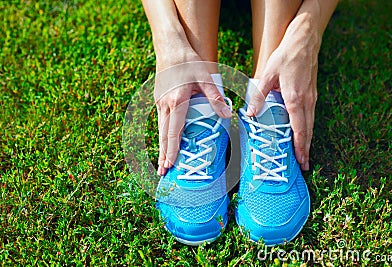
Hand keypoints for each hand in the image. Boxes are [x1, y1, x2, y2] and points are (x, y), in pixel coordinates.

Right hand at [154, 49, 231, 175]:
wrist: (170, 46)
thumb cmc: (189, 61)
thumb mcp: (206, 77)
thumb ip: (215, 97)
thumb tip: (227, 114)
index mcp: (177, 102)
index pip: (173, 132)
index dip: (172, 150)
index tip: (171, 165)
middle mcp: (165, 105)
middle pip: (163, 135)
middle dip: (163, 155)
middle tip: (162, 173)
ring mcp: (160, 102)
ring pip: (160, 130)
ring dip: (161, 147)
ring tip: (162, 163)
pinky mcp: (159, 99)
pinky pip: (161, 121)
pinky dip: (163, 135)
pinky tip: (165, 142)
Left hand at [246, 16, 320, 170]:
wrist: (304, 41)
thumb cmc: (285, 57)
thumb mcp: (268, 74)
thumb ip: (258, 95)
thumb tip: (250, 114)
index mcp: (295, 98)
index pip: (299, 128)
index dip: (299, 145)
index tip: (300, 159)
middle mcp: (307, 100)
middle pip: (308, 130)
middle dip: (306, 148)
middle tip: (305, 164)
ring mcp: (312, 97)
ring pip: (311, 124)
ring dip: (308, 140)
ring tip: (305, 154)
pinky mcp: (312, 93)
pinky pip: (310, 115)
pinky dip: (307, 128)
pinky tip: (303, 134)